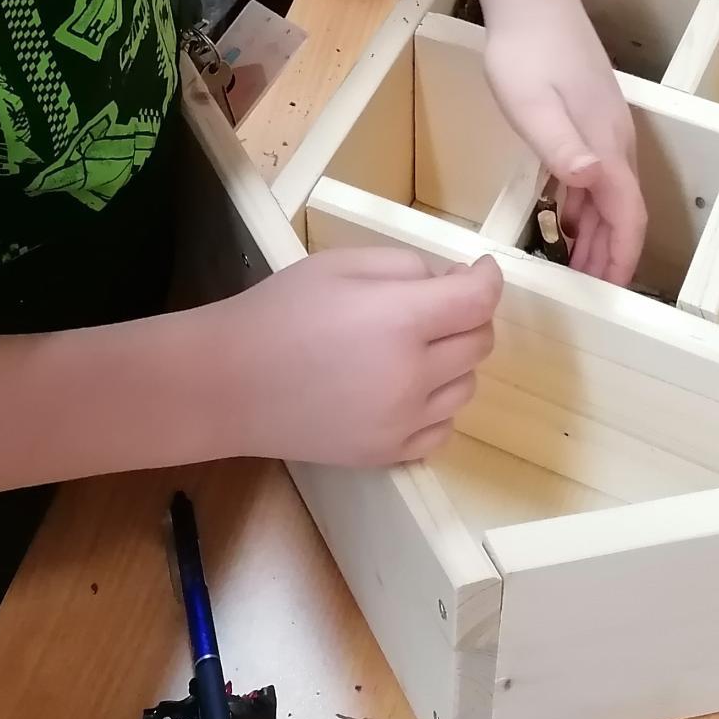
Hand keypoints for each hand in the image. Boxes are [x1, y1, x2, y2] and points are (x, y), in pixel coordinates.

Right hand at [223, 248, 499, 465]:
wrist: (230, 383)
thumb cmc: (281, 311)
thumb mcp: (342, 264)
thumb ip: (407, 266)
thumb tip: (452, 282)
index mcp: (401, 321)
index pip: (478, 301)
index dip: (488, 279)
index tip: (481, 270)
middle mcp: (412, 377)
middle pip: (479, 343)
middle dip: (468, 316)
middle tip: (434, 303)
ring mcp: (402, 423)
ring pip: (467, 387)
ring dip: (453, 361)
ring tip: (410, 347)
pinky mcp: (388, 455)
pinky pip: (443, 428)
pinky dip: (436, 404)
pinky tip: (404, 387)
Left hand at [480, 0, 644, 285]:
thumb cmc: (525, 51)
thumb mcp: (532, 105)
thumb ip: (561, 146)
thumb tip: (592, 180)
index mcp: (605, 144)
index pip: (627, 214)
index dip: (621, 256)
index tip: (610, 291)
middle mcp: (614, 139)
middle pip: (622, 210)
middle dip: (609, 253)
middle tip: (587, 290)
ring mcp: (603, 126)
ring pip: (608, 194)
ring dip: (595, 232)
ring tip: (576, 265)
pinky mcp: (588, 115)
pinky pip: (594, 174)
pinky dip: (582, 204)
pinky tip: (563, 217)